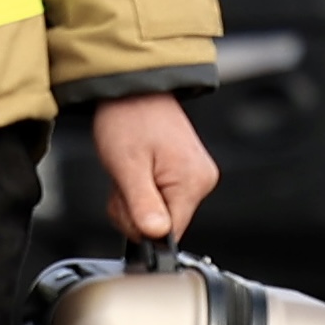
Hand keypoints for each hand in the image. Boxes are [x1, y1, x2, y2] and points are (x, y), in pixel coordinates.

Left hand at [91, 89, 219, 244]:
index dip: (141, 225)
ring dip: (133, 199)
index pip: (170, 233)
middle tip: (123, 180)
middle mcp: (201, 182)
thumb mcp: (127, 165)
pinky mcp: (184, 174)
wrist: (132, 89)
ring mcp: (194, 178)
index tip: (126, 202)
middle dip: (133, 209)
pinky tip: (135, 170)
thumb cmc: (129, 118)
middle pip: (163, 225)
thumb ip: (142, 204)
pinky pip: (158, 199)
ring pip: (157, 214)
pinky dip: (140, 191)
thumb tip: (156, 235)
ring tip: (128, 171)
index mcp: (192, 182)